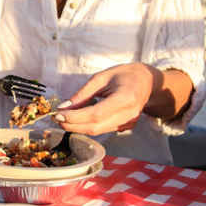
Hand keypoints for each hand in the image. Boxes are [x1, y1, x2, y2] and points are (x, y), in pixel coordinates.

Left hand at [52, 63, 192, 135]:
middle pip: (96, 127)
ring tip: (65, 118)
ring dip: (78, 127)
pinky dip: (89, 126)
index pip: (96, 114)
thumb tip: (64, 107)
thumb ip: (83, 93)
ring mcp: (130, 123)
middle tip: (56, 118)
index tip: (58, 114)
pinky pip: (104, 129)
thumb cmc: (124, 74)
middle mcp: (129, 114)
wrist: (148, 82)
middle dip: (72, 125)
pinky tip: (80, 119)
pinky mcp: (127, 127)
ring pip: (98, 131)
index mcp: (125, 98)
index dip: (75, 117)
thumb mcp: (102, 77)